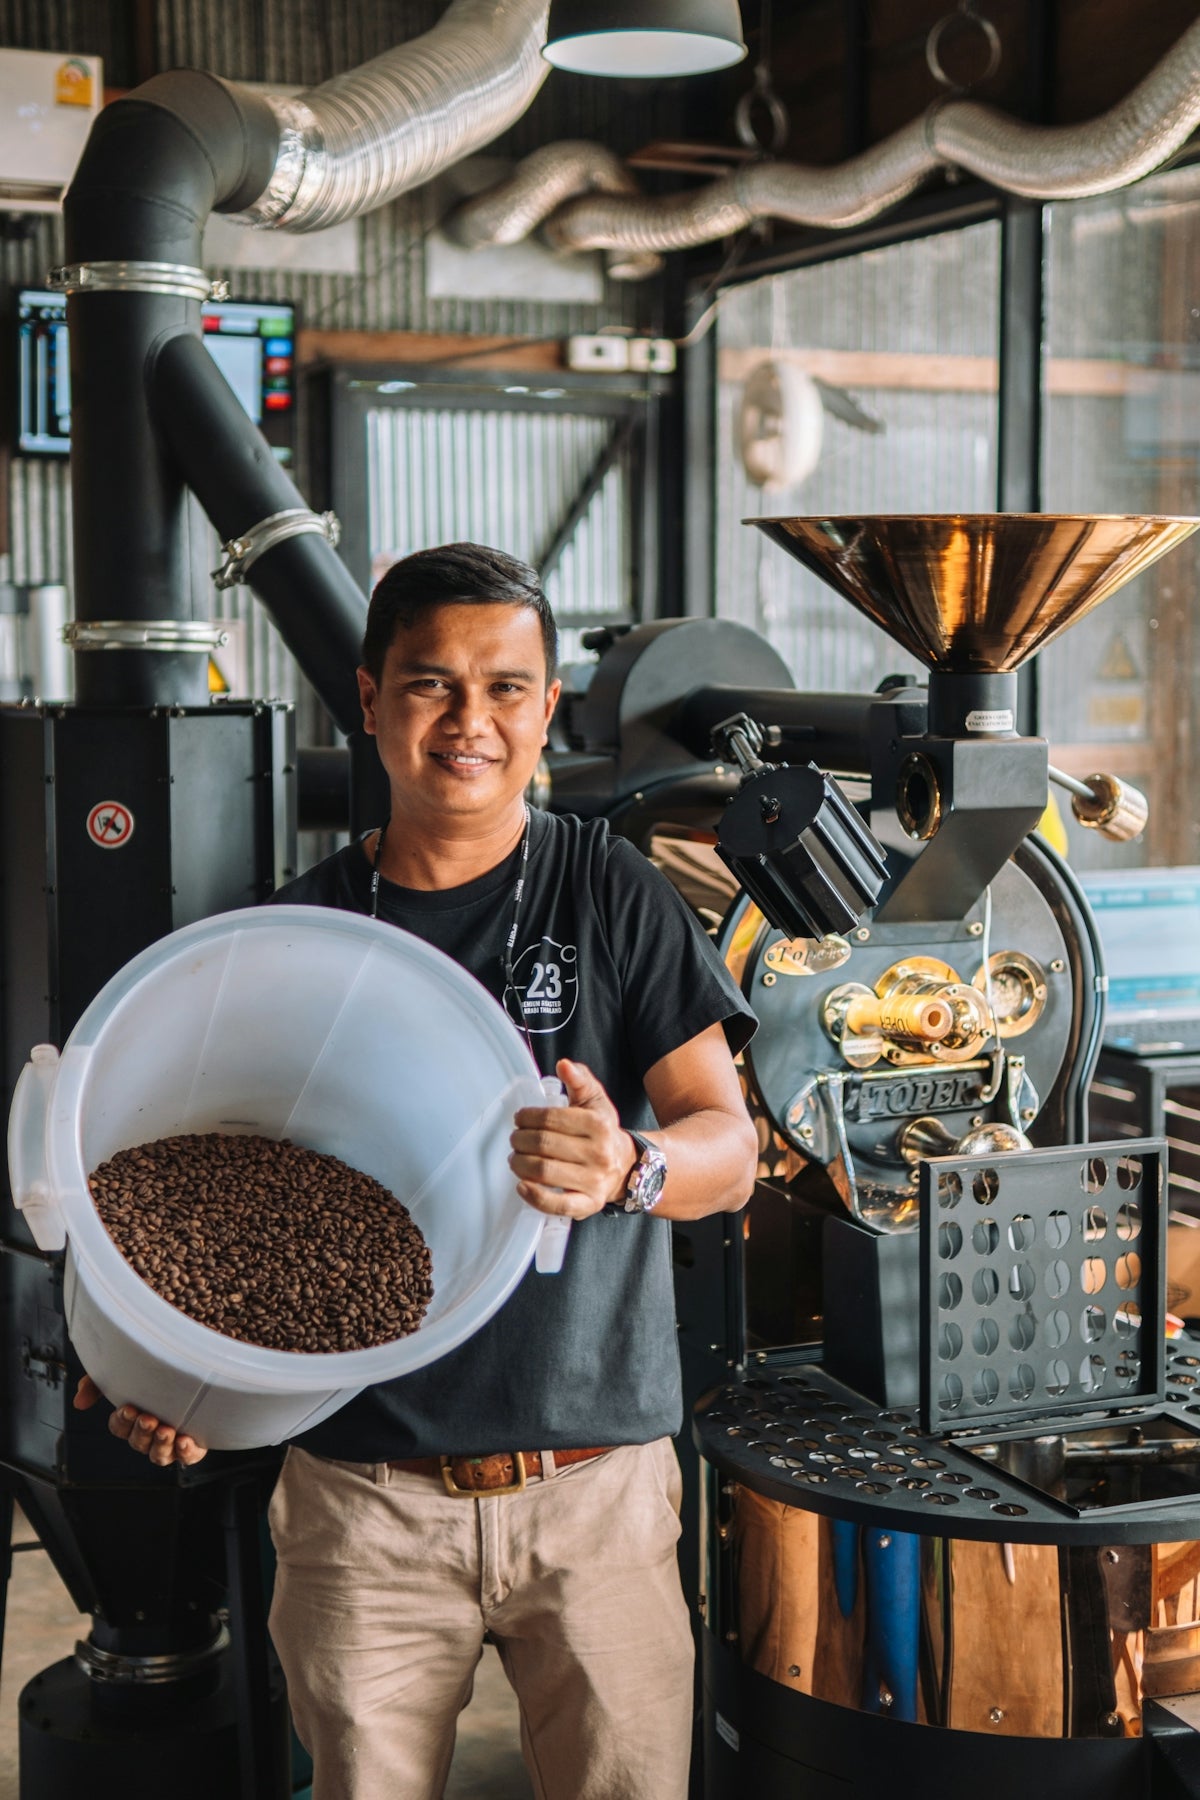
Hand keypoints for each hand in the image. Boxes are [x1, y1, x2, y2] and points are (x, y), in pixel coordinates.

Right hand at [73, 1374, 207, 1466]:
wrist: (199, 1359)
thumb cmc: (158, 1368)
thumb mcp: (125, 1368)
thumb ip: (98, 1382)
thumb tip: (79, 1402)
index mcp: (133, 1418)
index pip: (119, 1427)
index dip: (122, 1421)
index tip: (129, 1408)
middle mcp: (150, 1432)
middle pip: (138, 1442)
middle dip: (142, 1433)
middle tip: (149, 1419)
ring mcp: (171, 1440)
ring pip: (159, 1455)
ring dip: (160, 1445)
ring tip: (167, 1430)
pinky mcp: (194, 1444)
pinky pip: (187, 1457)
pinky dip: (185, 1452)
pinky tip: (185, 1440)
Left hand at [509, 1058, 639, 1219]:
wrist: (626, 1167)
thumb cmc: (603, 1133)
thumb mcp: (595, 1102)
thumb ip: (580, 1080)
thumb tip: (564, 1065)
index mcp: (598, 1125)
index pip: (551, 1118)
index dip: (528, 1117)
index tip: (520, 1119)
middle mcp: (598, 1154)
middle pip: (543, 1145)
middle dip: (520, 1140)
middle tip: (515, 1139)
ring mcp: (594, 1181)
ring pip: (545, 1172)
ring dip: (520, 1164)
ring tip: (515, 1158)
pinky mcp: (588, 1204)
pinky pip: (557, 1205)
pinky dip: (534, 1196)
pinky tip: (522, 1185)